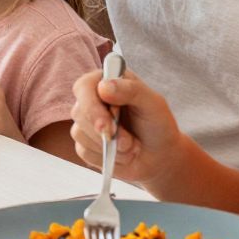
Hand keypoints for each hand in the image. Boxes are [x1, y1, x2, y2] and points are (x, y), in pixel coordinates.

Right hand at [69, 67, 182, 184]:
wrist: (160, 156)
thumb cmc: (158, 125)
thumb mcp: (153, 104)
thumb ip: (131, 90)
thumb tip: (103, 87)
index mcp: (107, 81)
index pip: (84, 86)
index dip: (91, 106)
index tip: (107, 126)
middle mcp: (93, 99)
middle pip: (79, 112)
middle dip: (104, 132)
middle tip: (128, 142)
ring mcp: (86, 121)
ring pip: (79, 133)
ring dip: (109, 146)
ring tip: (131, 146)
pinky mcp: (84, 142)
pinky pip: (83, 150)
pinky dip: (104, 157)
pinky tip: (120, 154)